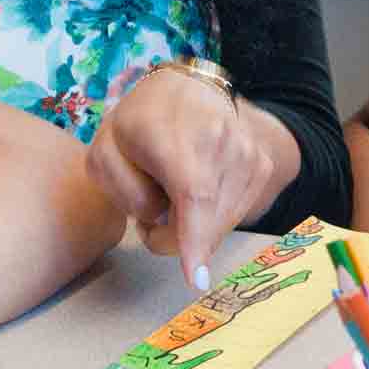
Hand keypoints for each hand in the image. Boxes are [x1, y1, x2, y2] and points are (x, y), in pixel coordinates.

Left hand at [85, 67, 276, 291]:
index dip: (195, 239)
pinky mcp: (262, 165)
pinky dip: (214, 217)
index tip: (197, 279)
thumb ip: (123, 189)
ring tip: (173, 195)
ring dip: (195, 227)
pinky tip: (198, 192)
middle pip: (207, 221)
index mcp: (176, 137)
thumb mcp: (106, 151)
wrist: (187, 89)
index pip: (194, 194)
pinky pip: (237, 214)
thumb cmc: (138, 124)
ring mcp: (249, 154)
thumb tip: (159, 219)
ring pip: (223, 223)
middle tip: (150, 217)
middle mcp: (222, 143)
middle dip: (175, 239)